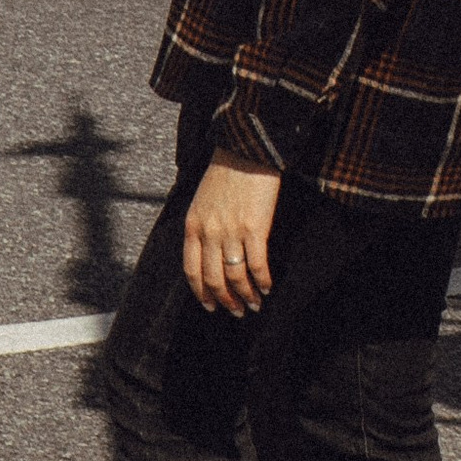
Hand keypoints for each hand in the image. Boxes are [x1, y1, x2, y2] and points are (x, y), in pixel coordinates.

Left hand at [182, 155, 280, 316]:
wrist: (246, 148)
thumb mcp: (202, 200)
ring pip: (235, 277)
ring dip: (246, 295)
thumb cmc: (226, 171)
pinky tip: (268, 287)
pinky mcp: (254, 229)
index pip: (192, 271)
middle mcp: (209, 233)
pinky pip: (257, 265)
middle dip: (225, 301)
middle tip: (236, 312)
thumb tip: (210, 253)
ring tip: (254, 304)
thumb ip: (202, 226)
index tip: (210, 306)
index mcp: (193, 226)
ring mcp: (231, 232)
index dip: (201, 293)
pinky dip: (263, 281)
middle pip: (214, 279)